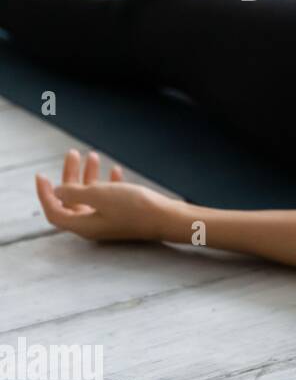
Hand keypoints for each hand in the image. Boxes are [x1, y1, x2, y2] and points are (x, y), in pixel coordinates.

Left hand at [35, 150, 174, 241]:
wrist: (170, 218)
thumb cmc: (135, 207)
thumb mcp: (100, 195)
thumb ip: (74, 192)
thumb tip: (58, 191)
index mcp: (83, 225)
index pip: (53, 211)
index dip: (45, 193)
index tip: (42, 175)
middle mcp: (93, 225)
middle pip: (71, 201)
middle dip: (70, 176)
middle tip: (74, 154)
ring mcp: (110, 221)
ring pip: (91, 197)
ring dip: (89, 176)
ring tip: (93, 155)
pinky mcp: (125, 216)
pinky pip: (109, 199)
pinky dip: (108, 184)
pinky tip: (115, 170)